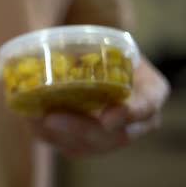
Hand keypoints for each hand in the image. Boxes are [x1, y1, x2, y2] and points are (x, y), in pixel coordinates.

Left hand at [29, 57, 169, 155]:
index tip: (107, 119)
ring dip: (59, 134)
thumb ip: (85, 48)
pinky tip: (35, 120)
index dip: (128, 114)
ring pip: (90, 146)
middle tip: (50, 118)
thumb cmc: (101, 46)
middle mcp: (138, 121)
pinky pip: (71, 146)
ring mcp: (115, 137)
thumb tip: (46, 55)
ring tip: (35, 117)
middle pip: (114, 136)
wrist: (95, 60)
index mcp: (151, 91)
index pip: (147, 106)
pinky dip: (50, 135)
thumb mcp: (103, 40)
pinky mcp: (91, 145)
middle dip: (80, 128)